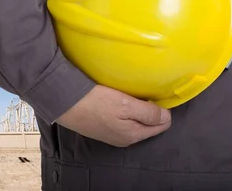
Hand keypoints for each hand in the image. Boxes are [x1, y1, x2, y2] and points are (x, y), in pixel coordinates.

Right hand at [55, 85, 171, 146]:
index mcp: (133, 135)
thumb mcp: (126, 105)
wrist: (63, 102)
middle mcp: (124, 139)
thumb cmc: (95, 102)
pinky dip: (122, 112)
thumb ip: (148, 113)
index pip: (161, 125)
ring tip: (128, 95)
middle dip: (149, 111)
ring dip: (135, 111)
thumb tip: (167, 117)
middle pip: (147, 125)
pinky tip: (114, 101)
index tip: (154, 94)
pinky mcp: (100, 129)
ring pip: (133, 122)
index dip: (162, 109)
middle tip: (141, 93)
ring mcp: (111, 136)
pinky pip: (120, 121)